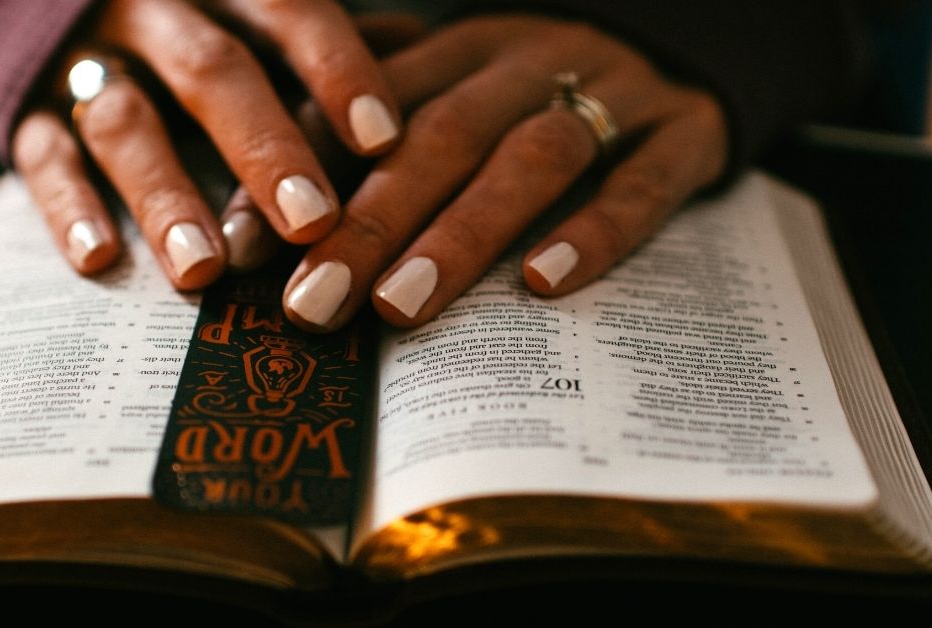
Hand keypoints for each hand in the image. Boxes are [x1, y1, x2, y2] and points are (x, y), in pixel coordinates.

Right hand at [9, 0, 402, 287]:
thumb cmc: (194, 20)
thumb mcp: (253, 15)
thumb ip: (320, 47)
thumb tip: (421, 69)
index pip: (289, 9)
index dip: (337, 69)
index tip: (383, 140)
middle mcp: (155, 12)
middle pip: (212, 70)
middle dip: (262, 147)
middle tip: (311, 221)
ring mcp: (84, 57)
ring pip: (123, 118)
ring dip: (165, 193)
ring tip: (206, 270)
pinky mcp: (26, 107)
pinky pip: (40, 153)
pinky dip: (67, 207)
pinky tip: (100, 260)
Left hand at [280, 15, 728, 329]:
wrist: (684, 44)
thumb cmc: (540, 89)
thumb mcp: (461, 78)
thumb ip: (377, 120)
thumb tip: (270, 180)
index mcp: (463, 47)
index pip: (370, 107)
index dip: (304, 172)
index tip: (248, 247)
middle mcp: (528, 63)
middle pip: (441, 136)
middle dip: (370, 221)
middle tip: (314, 303)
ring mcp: (610, 95)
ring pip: (530, 157)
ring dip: (462, 233)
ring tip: (401, 307)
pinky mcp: (684, 133)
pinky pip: (643, 182)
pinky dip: (595, 231)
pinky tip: (543, 283)